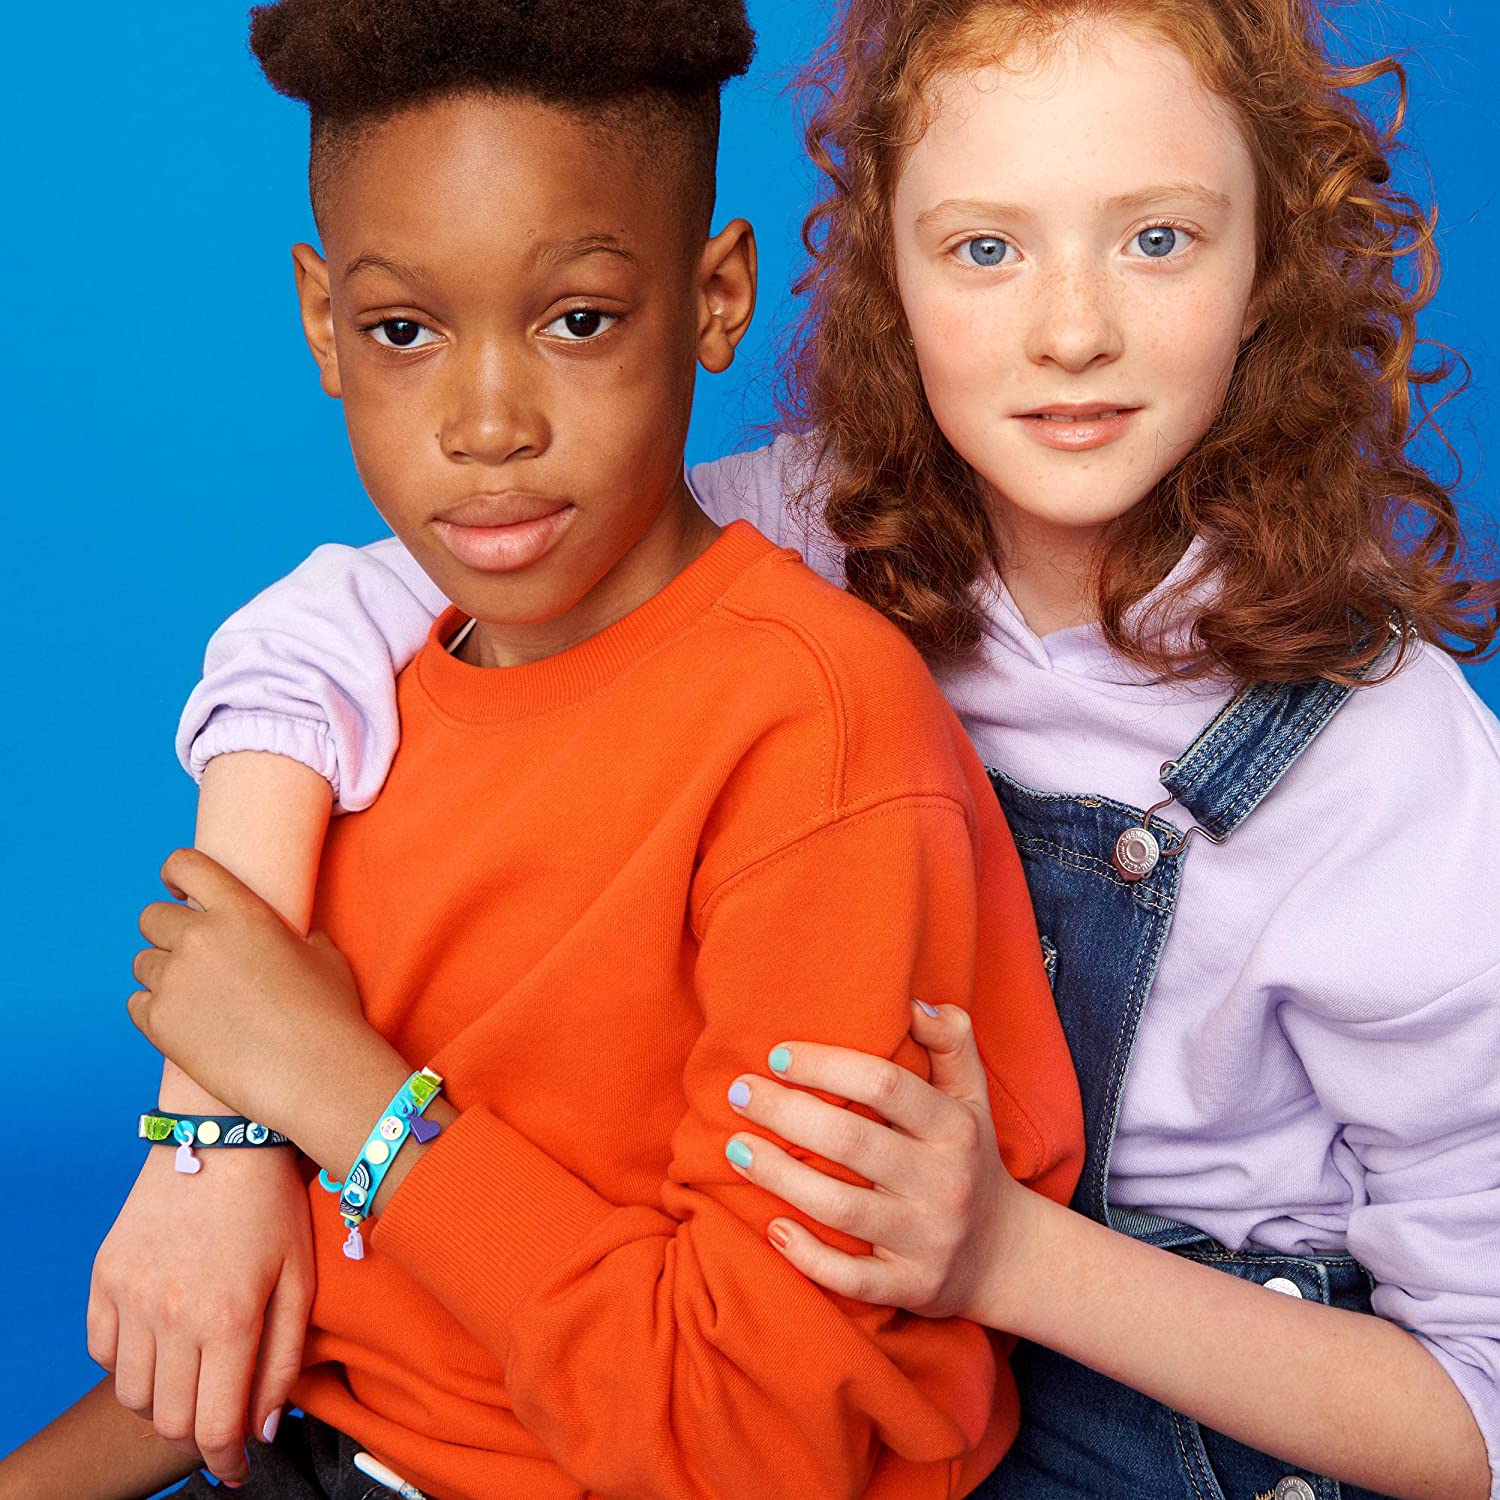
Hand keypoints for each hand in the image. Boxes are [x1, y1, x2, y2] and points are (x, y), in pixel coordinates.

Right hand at [88, 1145, 313, 1485]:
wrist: (222, 1136)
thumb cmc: (273, 1206)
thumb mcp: (300, 1278)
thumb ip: (283, 1360)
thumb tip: (262, 1430)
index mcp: (229, 1318)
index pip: (214, 1427)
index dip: (227, 1460)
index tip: (239, 1468)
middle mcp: (171, 1314)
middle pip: (171, 1419)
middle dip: (199, 1434)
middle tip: (221, 1421)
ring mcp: (130, 1296)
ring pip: (133, 1394)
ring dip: (164, 1401)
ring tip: (195, 1377)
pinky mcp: (104, 1277)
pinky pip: (103, 1352)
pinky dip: (129, 1364)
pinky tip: (162, 1343)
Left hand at [128, 848, 387, 1143]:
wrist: (313, 1071)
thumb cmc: (327, 1013)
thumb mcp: (323, 956)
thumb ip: (295, 937)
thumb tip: (296, 941)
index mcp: (241, 910)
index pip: (185, 865)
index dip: (175, 874)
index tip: (178, 890)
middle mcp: (199, 937)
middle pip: (151, 917)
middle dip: (167, 932)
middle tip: (193, 957)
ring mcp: (174, 979)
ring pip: (142, 962)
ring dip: (163, 973)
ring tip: (196, 998)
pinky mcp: (158, 1022)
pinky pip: (137, 1003)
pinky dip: (155, 1010)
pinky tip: (187, 1023)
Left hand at [723, 1001, 1035, 1322]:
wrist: (1005, 1254)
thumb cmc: (970, 1157)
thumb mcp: (972, 1094)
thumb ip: (949, 1039)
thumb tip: (910, 1002)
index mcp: (954, 1127)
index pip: (883, 1084)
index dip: (824, 1066)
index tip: (776, 1056)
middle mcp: (943, 1182)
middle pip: (852, 1141)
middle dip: (785, 1114)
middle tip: (738, 1093)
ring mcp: (927, 1239)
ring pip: (841, 1208)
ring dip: (779, 1177)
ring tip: (736, 1148)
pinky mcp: (911, 1287)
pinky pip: (851, 1279)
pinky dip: (807, 1256)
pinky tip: (771, 1228)